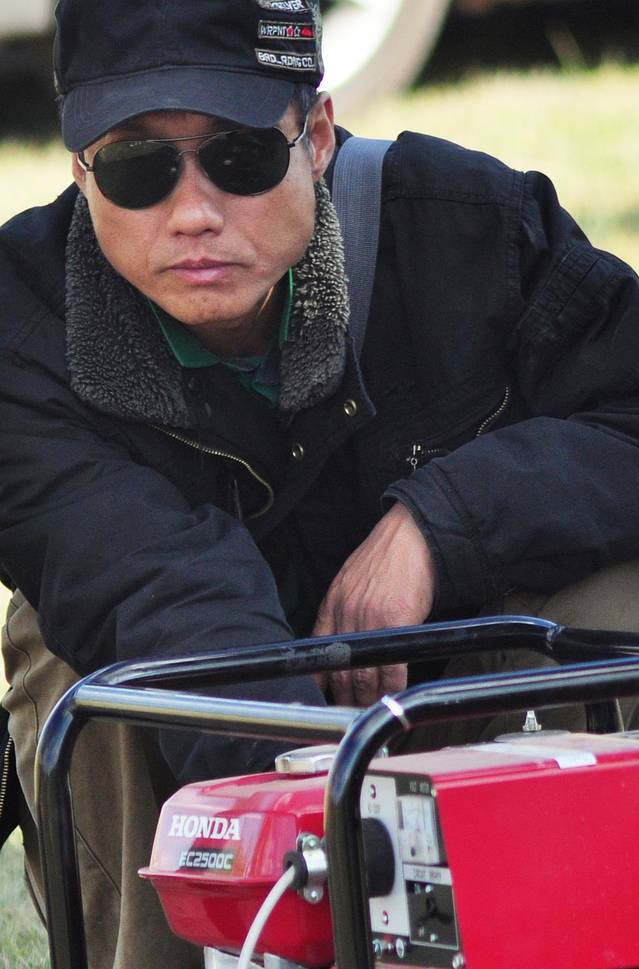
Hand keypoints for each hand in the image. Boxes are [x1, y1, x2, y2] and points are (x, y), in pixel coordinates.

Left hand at [312, 502, 435, 706]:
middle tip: (347, 714)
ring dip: (365, 700)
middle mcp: (345, 614)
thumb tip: (344, 637)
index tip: (321, 696)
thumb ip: (344, 609)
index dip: (318, 679)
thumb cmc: (388, 556)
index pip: (316, 651)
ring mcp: (368, 620)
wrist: (413, 536)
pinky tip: (391, 696)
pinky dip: (390, 688)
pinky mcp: (394, 623)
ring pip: (362, 675)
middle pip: (338, 671)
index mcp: (333, 604)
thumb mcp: (352, 579)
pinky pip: (390, 668)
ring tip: (368, 713)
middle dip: (342, 698)